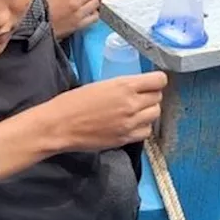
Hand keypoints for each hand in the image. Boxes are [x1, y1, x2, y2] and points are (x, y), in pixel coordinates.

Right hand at [44, 0, 99, 38]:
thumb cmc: (40, 9)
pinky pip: (94, 16)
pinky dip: (93, 14)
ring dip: (92, 1)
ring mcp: (78, 13)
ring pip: (95, 2)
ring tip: (87, 3)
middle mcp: (73, 1)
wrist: (36, 26)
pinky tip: (88, 13)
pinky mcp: (79, 24)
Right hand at [48, 72, 167, 150]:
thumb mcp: (100, 85)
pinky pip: (146, 131)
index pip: (159, 80)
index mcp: (124, 86)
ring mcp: (130, 123)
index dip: (157, 80)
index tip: (151, 82)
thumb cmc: (73, 102)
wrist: (60, 125)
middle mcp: (132, 104)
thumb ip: (122, 87)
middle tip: (139, 97)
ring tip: (135, 111)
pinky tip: (130, 125)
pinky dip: (142, 127)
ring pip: (155, 115)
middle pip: (158, 98)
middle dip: (151, 96)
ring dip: (148, 112)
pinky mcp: (126, 138)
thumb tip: (137, 88)